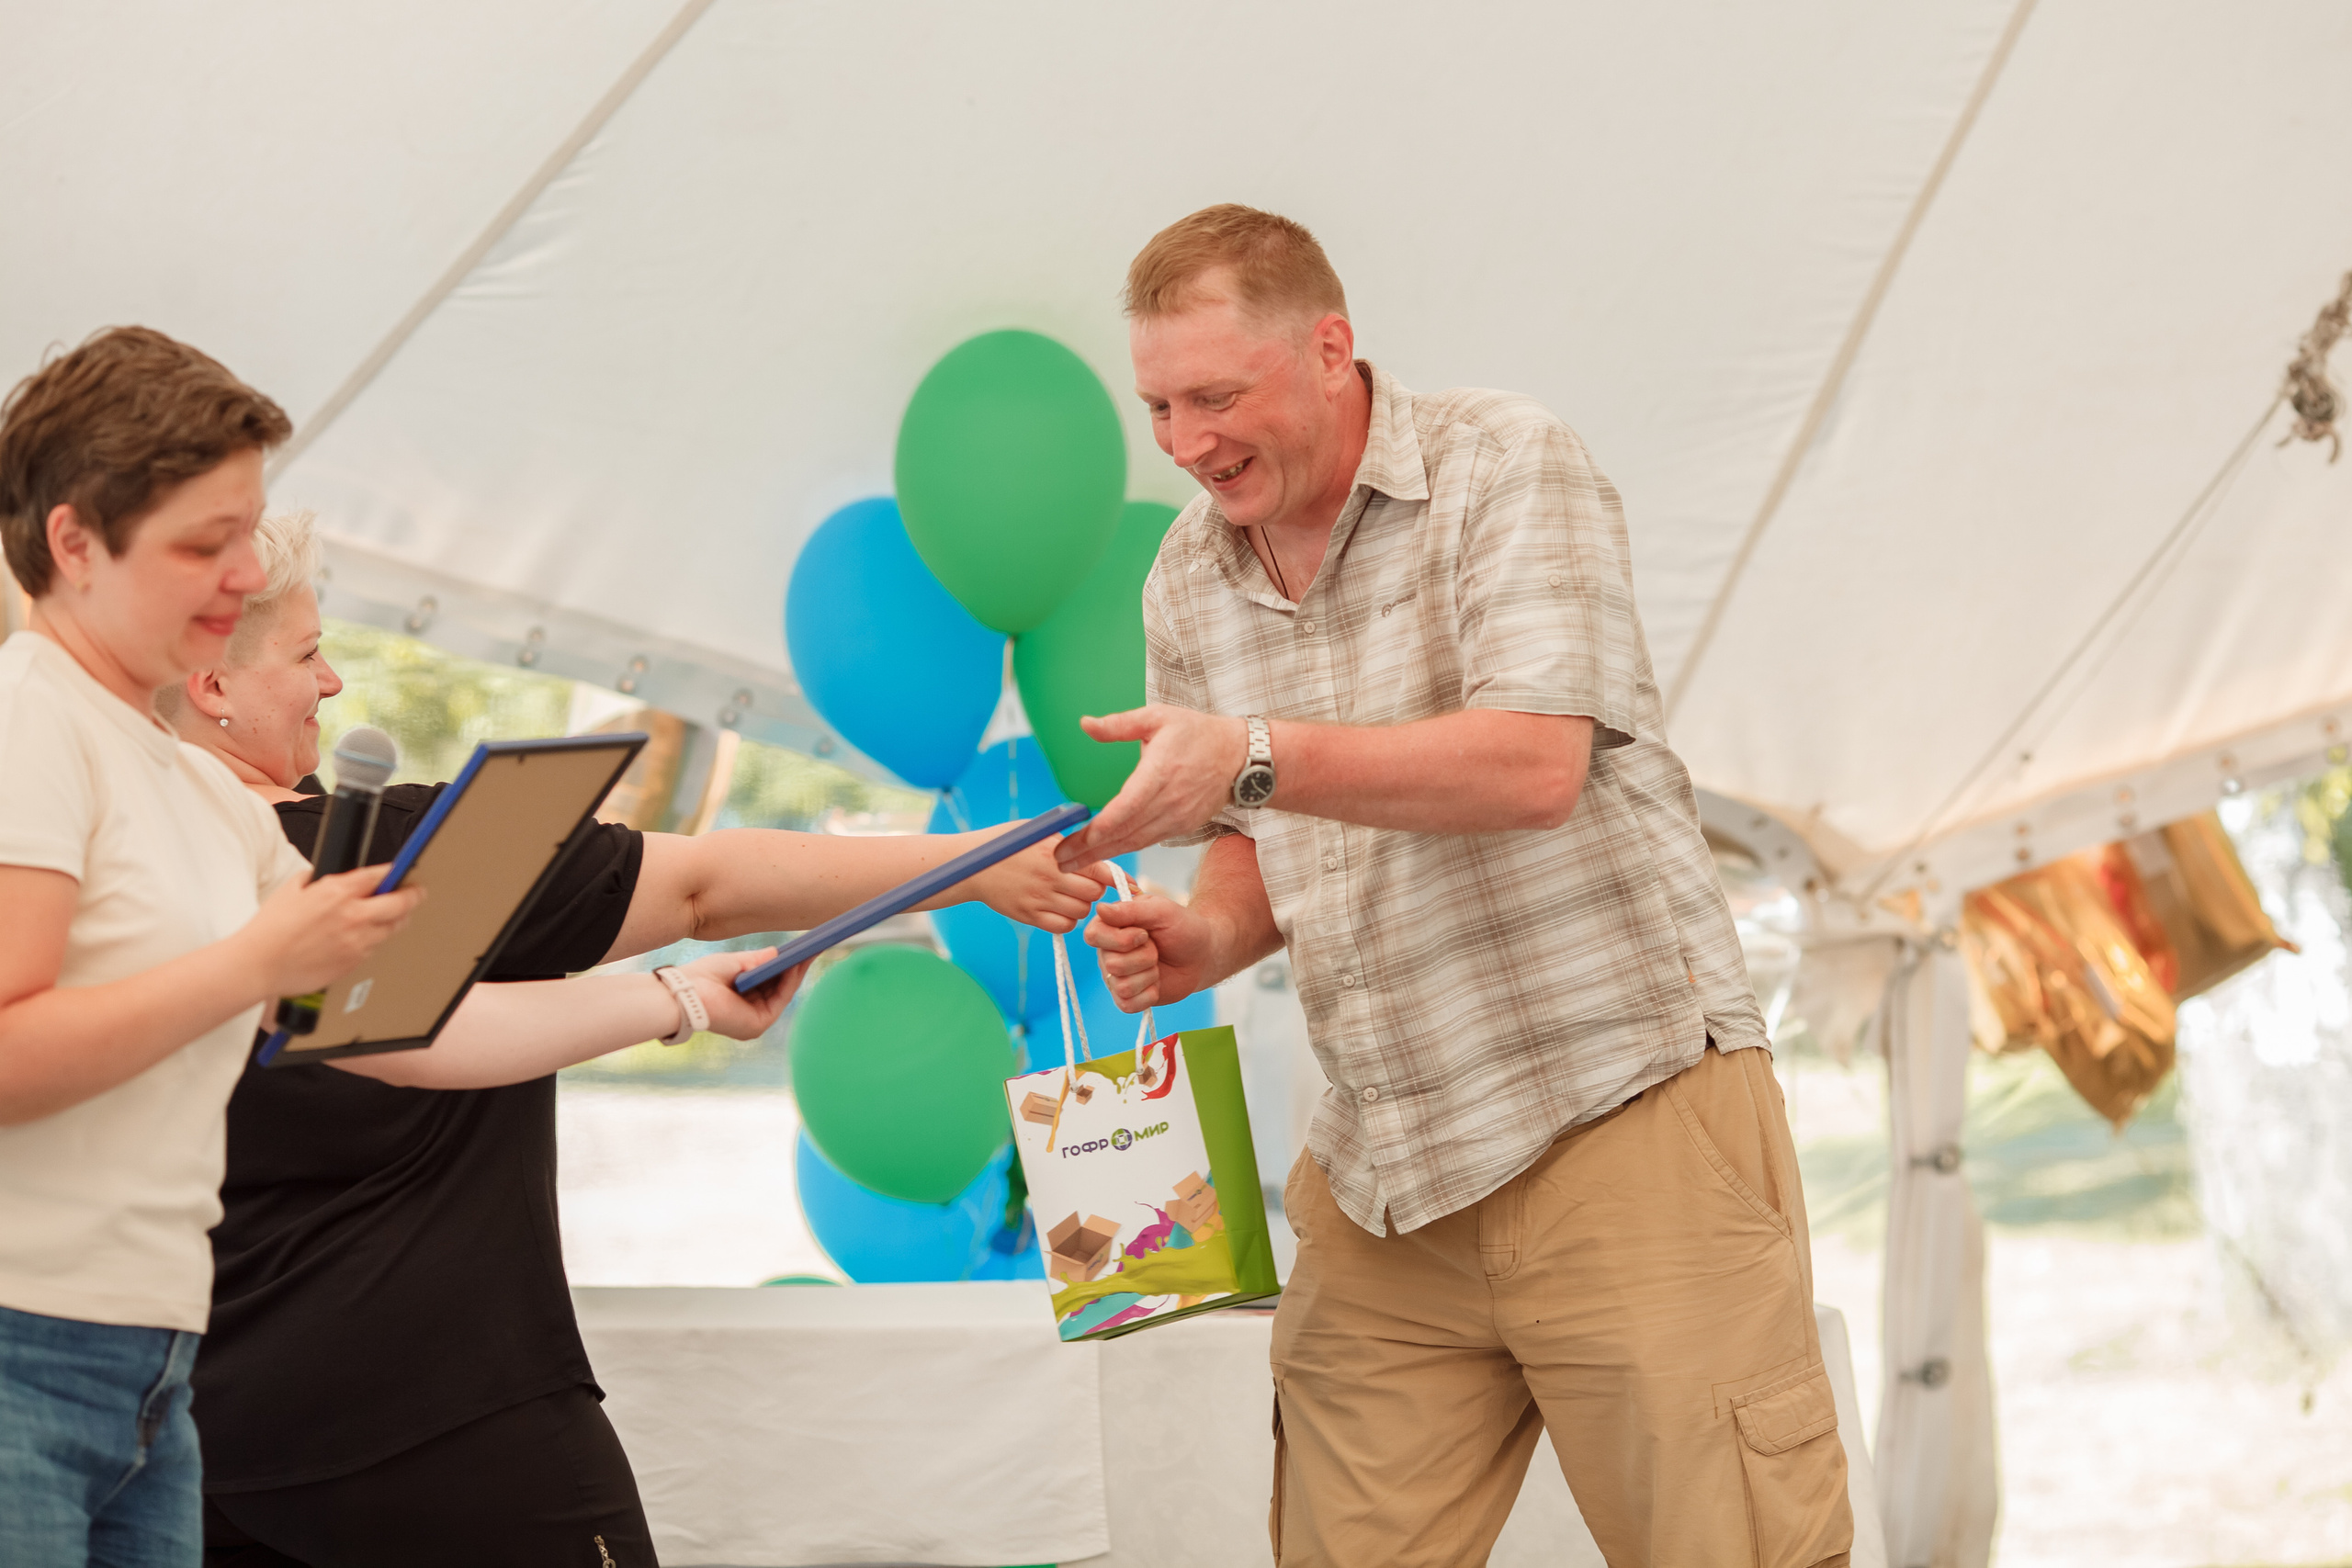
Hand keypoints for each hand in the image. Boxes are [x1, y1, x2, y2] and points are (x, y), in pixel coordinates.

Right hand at [240, 867, 424, 998]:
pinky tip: (362, 938)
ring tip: (392, 916)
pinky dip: (373, 941)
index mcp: (337, 892)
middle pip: (402, 903)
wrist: (259, 964)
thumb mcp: (292, 889)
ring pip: (393, 928)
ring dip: (396, 920)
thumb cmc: (270, 929)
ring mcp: (357, 941)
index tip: (403, 872)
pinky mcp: (354, 962)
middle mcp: (353, 916)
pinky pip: (375, 948)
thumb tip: (329, 877)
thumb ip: (317, 880)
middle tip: (417, 893)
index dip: (396, 872)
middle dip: (414, 895)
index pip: (380, 876)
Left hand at [683, 948, 806, 1038]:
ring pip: (784, 993)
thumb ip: (756, 960)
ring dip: (797, 971)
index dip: (785, 967)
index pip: (769, 984)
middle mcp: (750, 1014)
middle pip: (780, 989)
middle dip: (797, 968)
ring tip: (809, 950)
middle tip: (811, 947)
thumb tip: (777, 952)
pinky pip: (781, 998)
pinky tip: (796, 963)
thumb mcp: (734, 963)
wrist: (685, 993)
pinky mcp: (758, 1025)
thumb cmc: (701, 978)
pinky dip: (790, 980)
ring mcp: (756, 1021)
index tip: (799, 950)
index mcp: (741, 1002)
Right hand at [968, 835, 1111, 931]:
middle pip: (1094, 894)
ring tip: (1069, 896)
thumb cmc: (1006, 844)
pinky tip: (1058, 909)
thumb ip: (1066, 840)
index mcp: (1054, 854)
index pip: (1100, 870)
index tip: (1129, 883)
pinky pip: (1063, 926)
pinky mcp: (1029, 916)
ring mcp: (1039, 899)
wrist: (969, 866)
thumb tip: (1097, 844)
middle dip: (1095, 890)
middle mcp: (1049, 878)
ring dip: (1082, 906)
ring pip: (1081, 912)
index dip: (1118, 878)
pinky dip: (1067, 920)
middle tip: (1084, 885)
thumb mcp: (1036, 831)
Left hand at [1056, 704, 1246, 866]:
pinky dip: (1124, 849)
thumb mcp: (1157, 717)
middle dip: (1089, 851)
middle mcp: (1168, 802)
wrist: (1241, 757)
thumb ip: (1119, 724)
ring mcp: (1177, 818)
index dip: (1099, 828)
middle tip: (1058, 861)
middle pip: (1124, 833)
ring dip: (1102, 856)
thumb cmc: (1198, 733)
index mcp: (1159, 772)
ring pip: (1134, 842)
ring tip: (1072, 865)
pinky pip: (1148, 841)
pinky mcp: (1182, 826)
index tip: (1074, 839)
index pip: (1125, 808)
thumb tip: (1085, 724)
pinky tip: (1102, 854)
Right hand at [1084, 894, 1223, 1010]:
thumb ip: (1131, 910)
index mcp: (1109, 926)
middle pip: (1112, 964)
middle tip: (1156, 948)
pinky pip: (1128, 1004)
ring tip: (1157, 963)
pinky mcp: (1127, 998)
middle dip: (1145, 957)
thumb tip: (1100, 908)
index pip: (1093, 936)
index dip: (1121, 939)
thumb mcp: (1161, 910)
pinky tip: (1157, 982)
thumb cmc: (1182, 927)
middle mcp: (1107, 953)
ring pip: (1122, 986)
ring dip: (1149, 975)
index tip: (1144, 933)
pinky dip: (1150, 994)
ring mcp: (1115, 977)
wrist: (1202, 955)